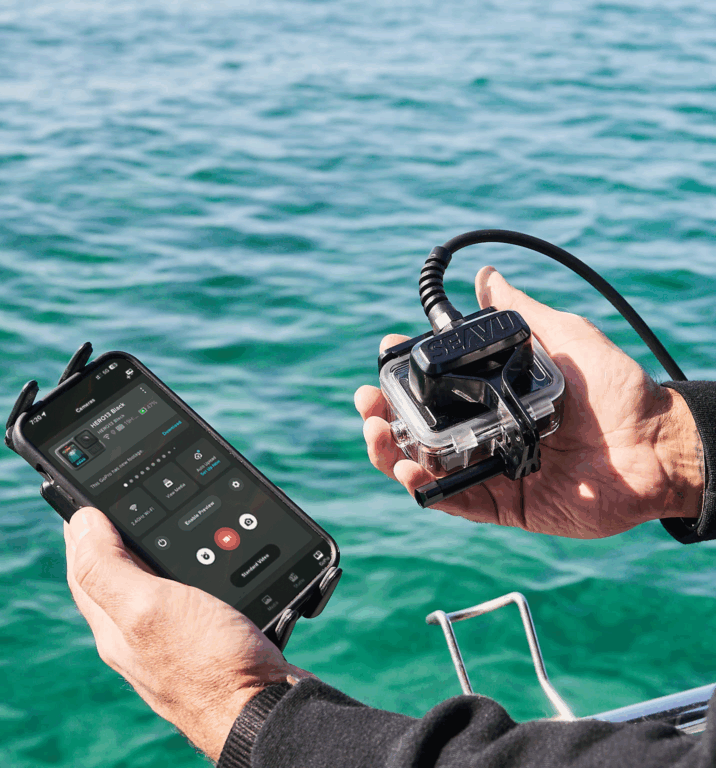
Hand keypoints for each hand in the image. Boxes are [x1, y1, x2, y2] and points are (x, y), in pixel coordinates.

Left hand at [63, 507, 310, 760]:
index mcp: (116, 626)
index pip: (84, 570)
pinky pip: (185, 596)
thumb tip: (82, 522)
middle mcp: (139, 635)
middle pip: (115, 577)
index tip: (86, 500)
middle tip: (117, 507)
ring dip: (149, 554)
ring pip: (152, 586)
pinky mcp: (207, 638)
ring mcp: (174, 638)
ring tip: (154, 527)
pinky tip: (200, 565)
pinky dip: (183, 573)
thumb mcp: (148, 607)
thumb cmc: (209, 664)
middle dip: (112, 540)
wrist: (264, 708)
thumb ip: (109, 568)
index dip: (82, 532)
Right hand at [355, 267, 703, 538]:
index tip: (383, 356)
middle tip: (367, 402)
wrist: (659, 447)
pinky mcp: (504, 504)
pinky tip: (408, 470)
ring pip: (426, 466)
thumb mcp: (566, 339)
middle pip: (419, 429)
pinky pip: (456, 500)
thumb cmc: (619, 391)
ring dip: (391, 452)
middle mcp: (487, 432)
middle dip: (384, 415)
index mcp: (495, 396)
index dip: (403, 376)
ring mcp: (492, 469)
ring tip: (377, 432)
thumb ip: (522, 313)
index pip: (435, 388)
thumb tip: (487, 276)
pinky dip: (426, 489)